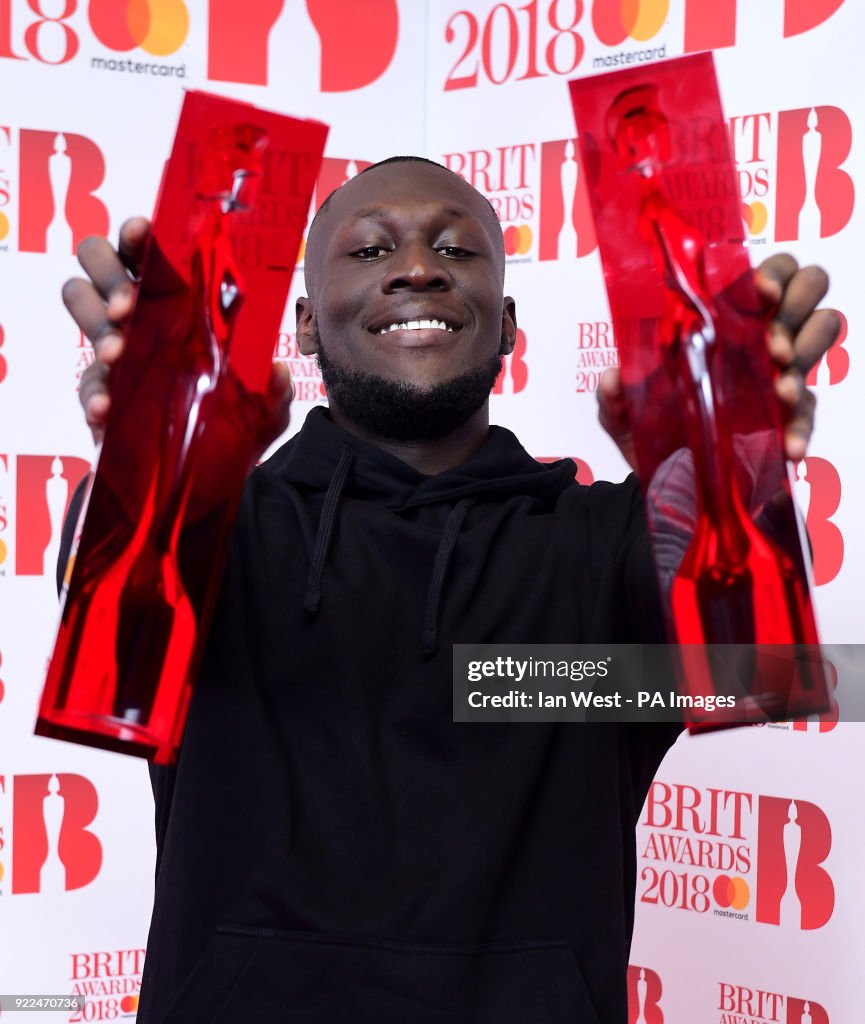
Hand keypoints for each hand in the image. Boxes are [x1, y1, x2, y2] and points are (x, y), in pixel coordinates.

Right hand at [63, 217, 294, 452]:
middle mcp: (141, 313)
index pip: (148, 248)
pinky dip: (93, 393)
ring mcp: (115, 349)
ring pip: (80, 301)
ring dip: (94, 320)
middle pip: (99, 259)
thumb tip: (278, 372)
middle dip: (108, 272)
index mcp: (178, 298)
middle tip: (128, 306)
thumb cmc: (234, 419)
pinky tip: (106, 409)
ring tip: (119, 353)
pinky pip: (86, 382)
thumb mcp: (265, 407)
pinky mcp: (102, 391)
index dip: (138, 233)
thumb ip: (274, 389)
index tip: (143, 233)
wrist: (210, 470)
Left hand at [597, 255, 839, 468]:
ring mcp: (779, 373)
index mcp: (720, 318)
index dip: (771, 274)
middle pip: (807, 289)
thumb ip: (614, 394)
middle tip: (771, 347)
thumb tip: (613, 378)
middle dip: (795, 309)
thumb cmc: (646, 425)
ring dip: (805, 356)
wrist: (661, 476)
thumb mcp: (621, 411)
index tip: (761, 293)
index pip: (761, 274)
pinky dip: (801, 429)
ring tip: (779, 390)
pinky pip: (809, 414)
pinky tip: (788, 446)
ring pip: (820, 334)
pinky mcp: (787, 417)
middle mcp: (757, 336)